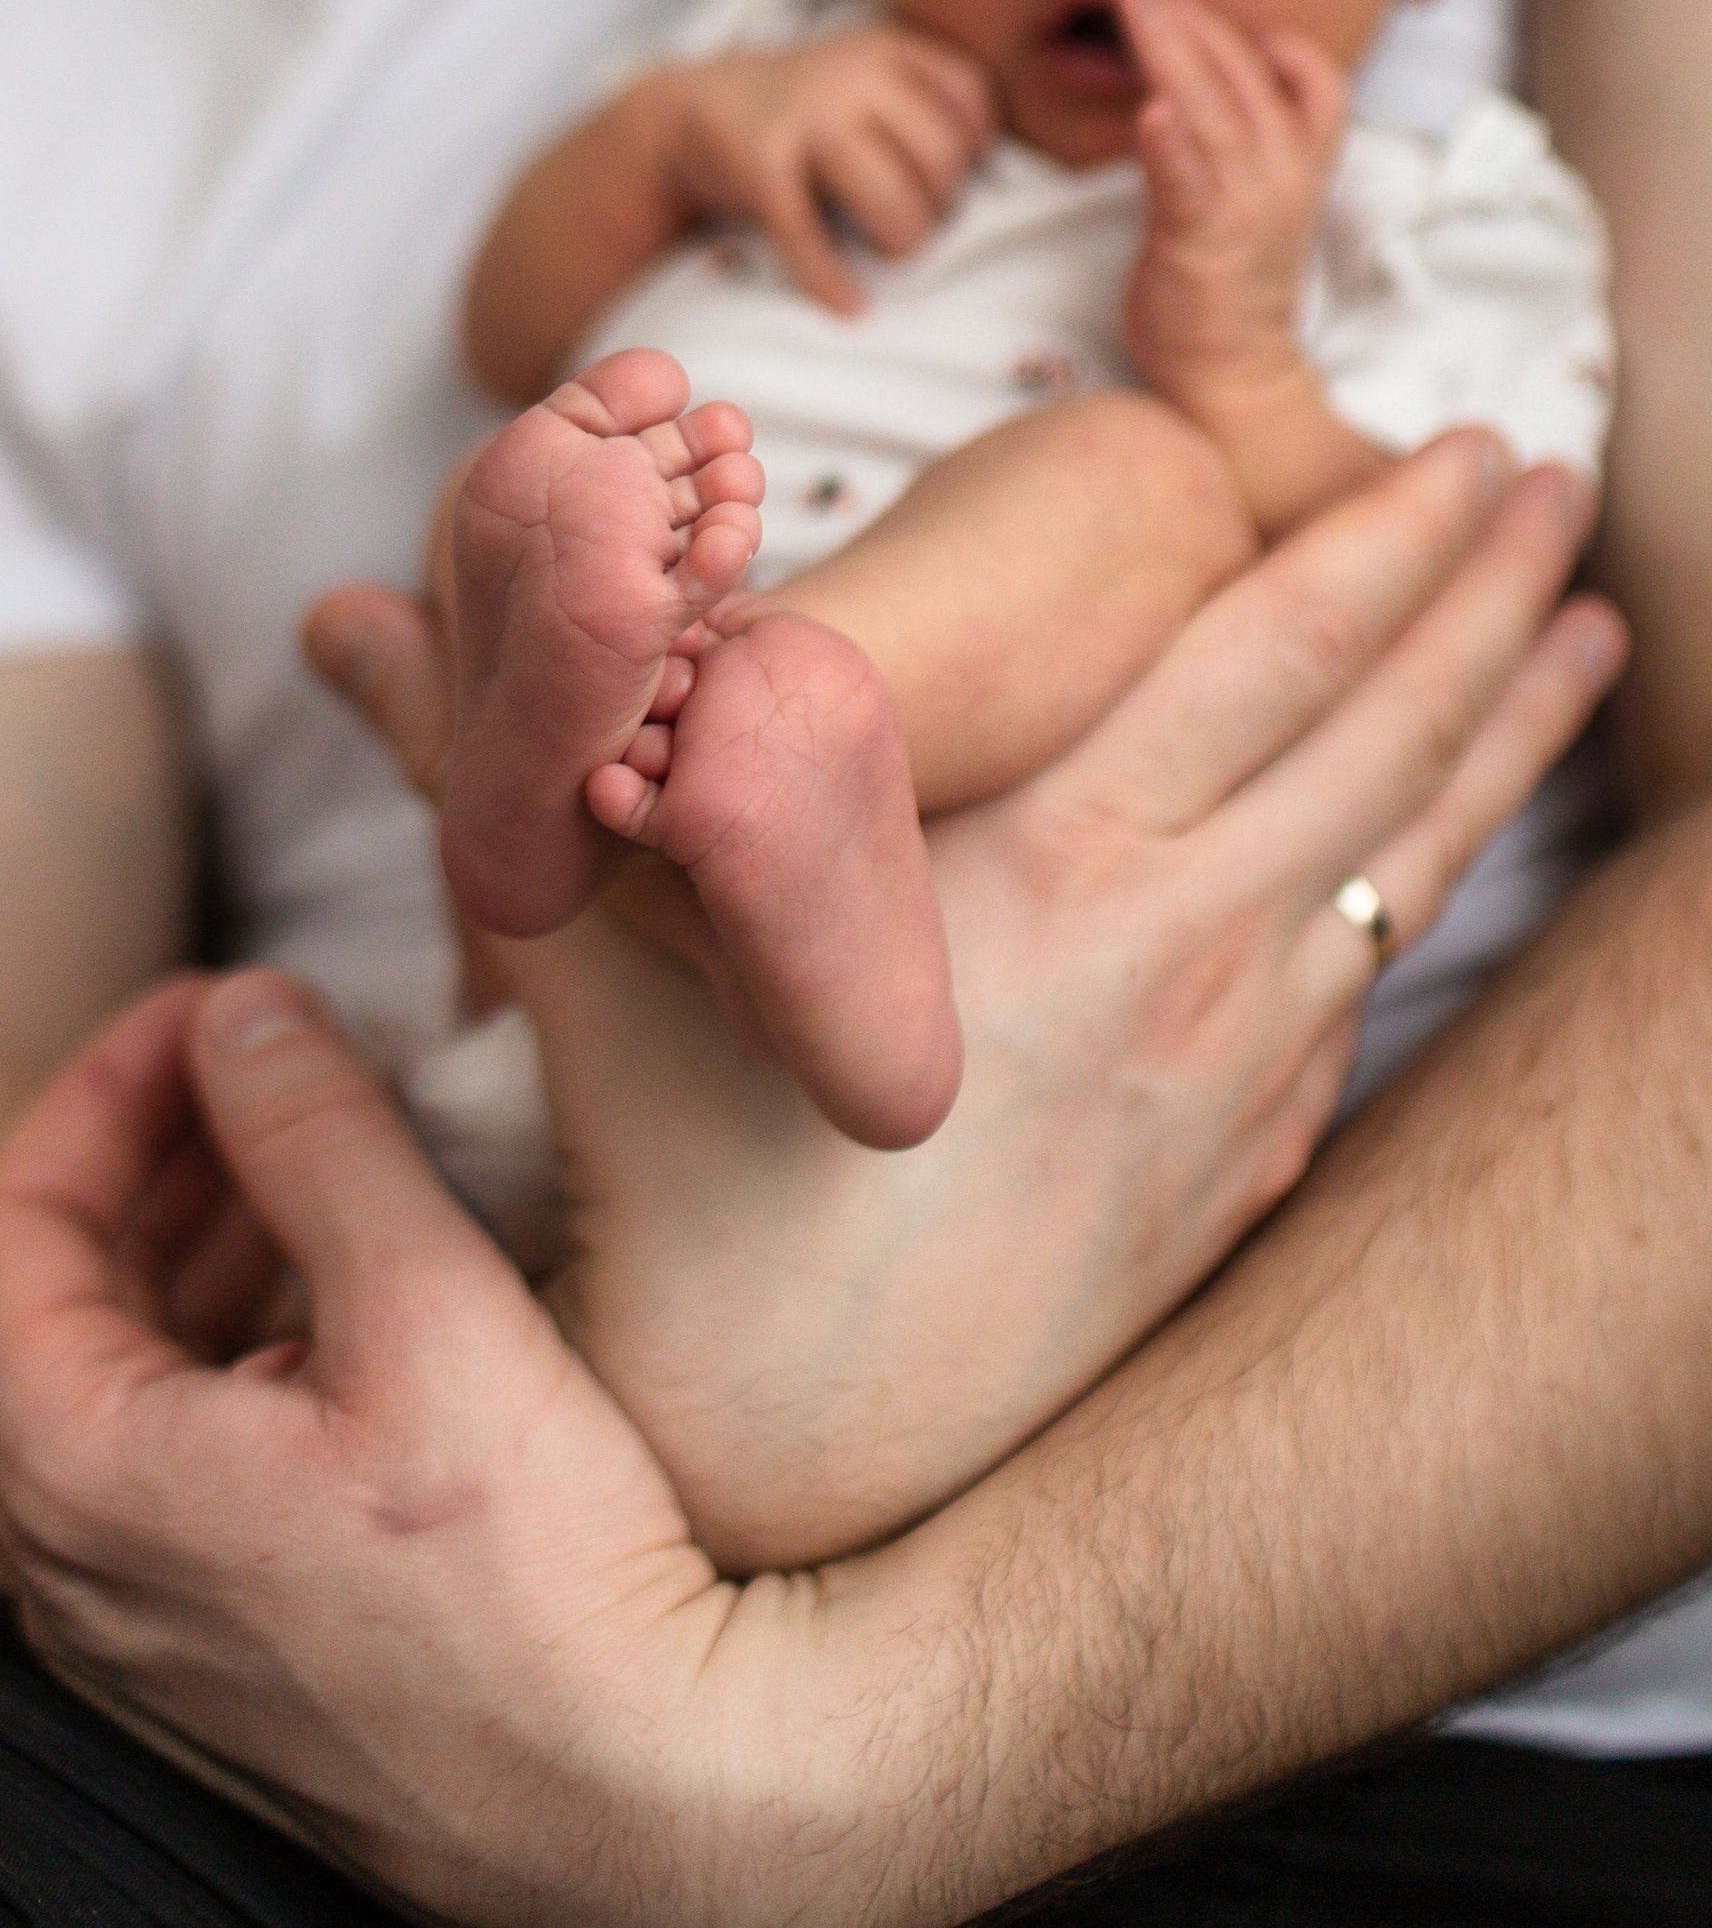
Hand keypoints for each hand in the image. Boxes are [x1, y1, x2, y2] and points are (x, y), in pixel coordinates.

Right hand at [0, 441, 1622, 1927]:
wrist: (785, 1480)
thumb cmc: (685, 1197)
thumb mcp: (590, 953)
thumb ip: (479, 757)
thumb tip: (341, 609)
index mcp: (1059, 872)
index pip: (1265, 658)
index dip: (1373, 542)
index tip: (1460, 448)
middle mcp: (1186, 962)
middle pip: (1381, 738)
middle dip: (1478, 595)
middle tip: (1553, 481)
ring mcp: (1234, 1081)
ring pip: (1408, 868)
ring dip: (1505, 737)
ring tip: (1586, 637)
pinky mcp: (1233, 1182)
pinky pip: (1364, 1011)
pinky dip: (1433, 906)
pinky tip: (1448, 873)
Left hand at [0, 968, 826, 1927]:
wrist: (654, 1824)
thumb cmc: (538, 1574)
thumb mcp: (424, 1302)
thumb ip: (313, 1131)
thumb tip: (242, 1007)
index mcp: (72, 1475)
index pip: (16, 1215)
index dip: (110, 1077)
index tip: (218, 1000)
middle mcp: (73, 1578)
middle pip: (67, 1300)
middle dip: (170, 1153)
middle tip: (279, 1059)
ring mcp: (148, 1646)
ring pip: (134, 1389)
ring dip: (215, 1249)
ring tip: (325, 1154)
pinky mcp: (231, 1684)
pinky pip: (188, 1479)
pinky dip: (247, 1358)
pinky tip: (358, 1311)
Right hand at [650, 26, 996, 309]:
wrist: (687, 110)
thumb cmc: (803, 111)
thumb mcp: (865, 76)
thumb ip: (923, 104)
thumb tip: (996, 177)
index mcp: (887, 48)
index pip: (972, 98)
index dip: (974, 149)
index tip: (948, 176)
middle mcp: (850, 72)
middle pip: (939, 156)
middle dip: (938, 205)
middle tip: (911, 219)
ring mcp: (803, 116)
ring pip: (889, 196)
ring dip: (900, 240)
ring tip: (886, 252)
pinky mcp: (760, 164)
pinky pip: (809, 234)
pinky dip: (831, 280)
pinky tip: (848, 304)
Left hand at [1119, 0, 1346, 415]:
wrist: (1233, 370)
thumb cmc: (1228, 274)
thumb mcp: (1250, 188)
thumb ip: (1231, 127)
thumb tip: (1185, 69)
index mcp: (1304, 153)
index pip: (1299, 64)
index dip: (1244, 24)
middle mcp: (1284, 168)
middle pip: (1240, 66)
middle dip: (1184, 9)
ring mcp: (1248, 201)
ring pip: (1212, 103)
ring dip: (1169, 44)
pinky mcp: (1204, 237)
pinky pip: (1189, 179)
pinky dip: (1171, 142)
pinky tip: (1149, 110)